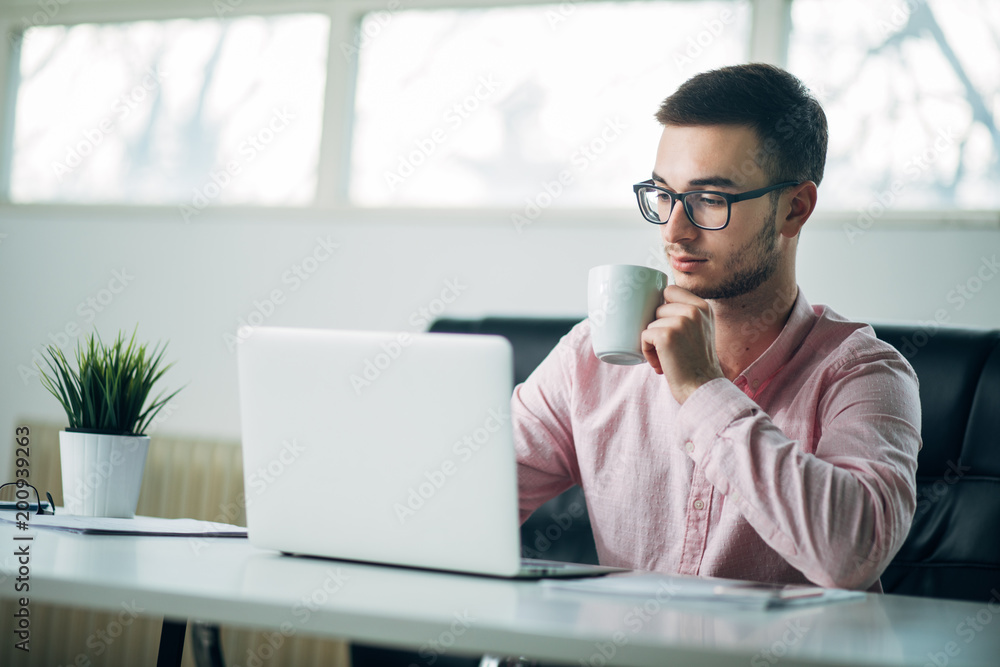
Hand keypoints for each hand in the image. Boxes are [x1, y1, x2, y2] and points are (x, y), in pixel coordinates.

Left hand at [640, 285, 723, 403]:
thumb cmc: (696, 363)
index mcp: (703, 306)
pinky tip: (662, 364)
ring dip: (653, 343)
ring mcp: (681, 321)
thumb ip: (686, 314)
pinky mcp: (667, 335)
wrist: (702, 388)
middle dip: (658, 329)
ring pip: (650, 323)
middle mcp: (694, 310)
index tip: (670, 329)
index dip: (663, 308)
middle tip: (672, 350)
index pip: (670, 291)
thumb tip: (655, 302)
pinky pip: (644, 336)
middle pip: (657, 309)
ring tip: (668, 358)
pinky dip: (648, 351)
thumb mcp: (700, 330)